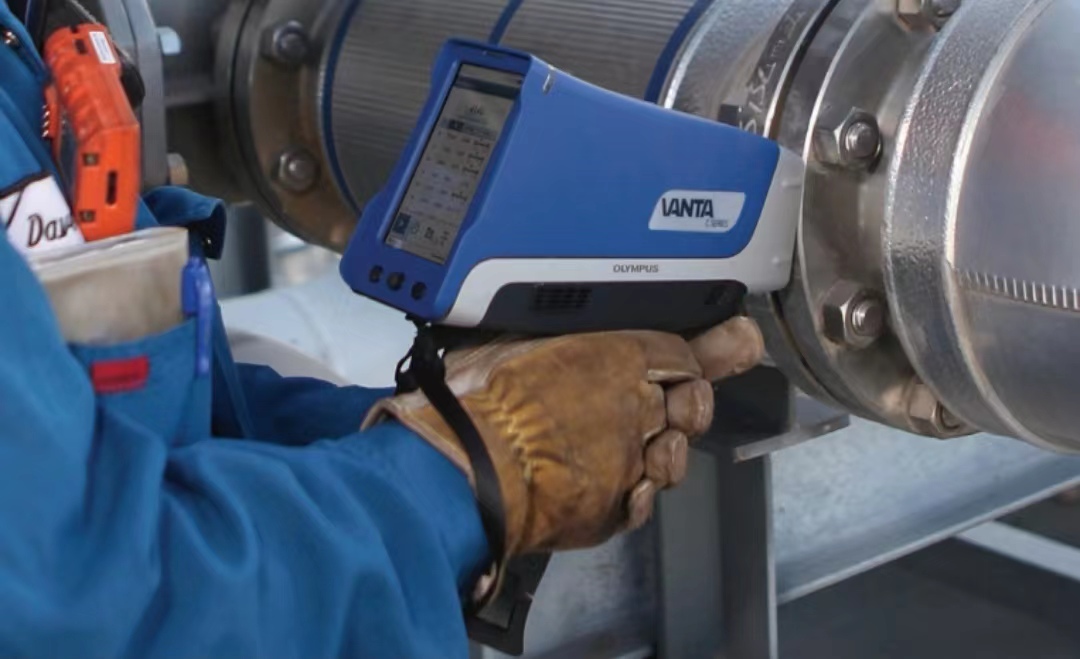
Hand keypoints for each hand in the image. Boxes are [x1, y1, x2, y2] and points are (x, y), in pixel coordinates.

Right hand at [362, 316, 763, 556]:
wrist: (465, 468)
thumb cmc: (481, 401)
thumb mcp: (515, 336)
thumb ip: (558, 332)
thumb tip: (575, 326)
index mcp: (615, 355)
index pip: (682, 350)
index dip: (711, 348)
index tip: (735, 340)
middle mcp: (634, 406)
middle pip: (693, 401)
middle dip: (693, 400)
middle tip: (683, 398)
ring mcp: (628, 461)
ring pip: (673, 456)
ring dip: (665, 452)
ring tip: (637, 447)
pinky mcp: (613, 508)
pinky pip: (641, 501)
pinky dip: (632, 494)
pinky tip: (614, 484)